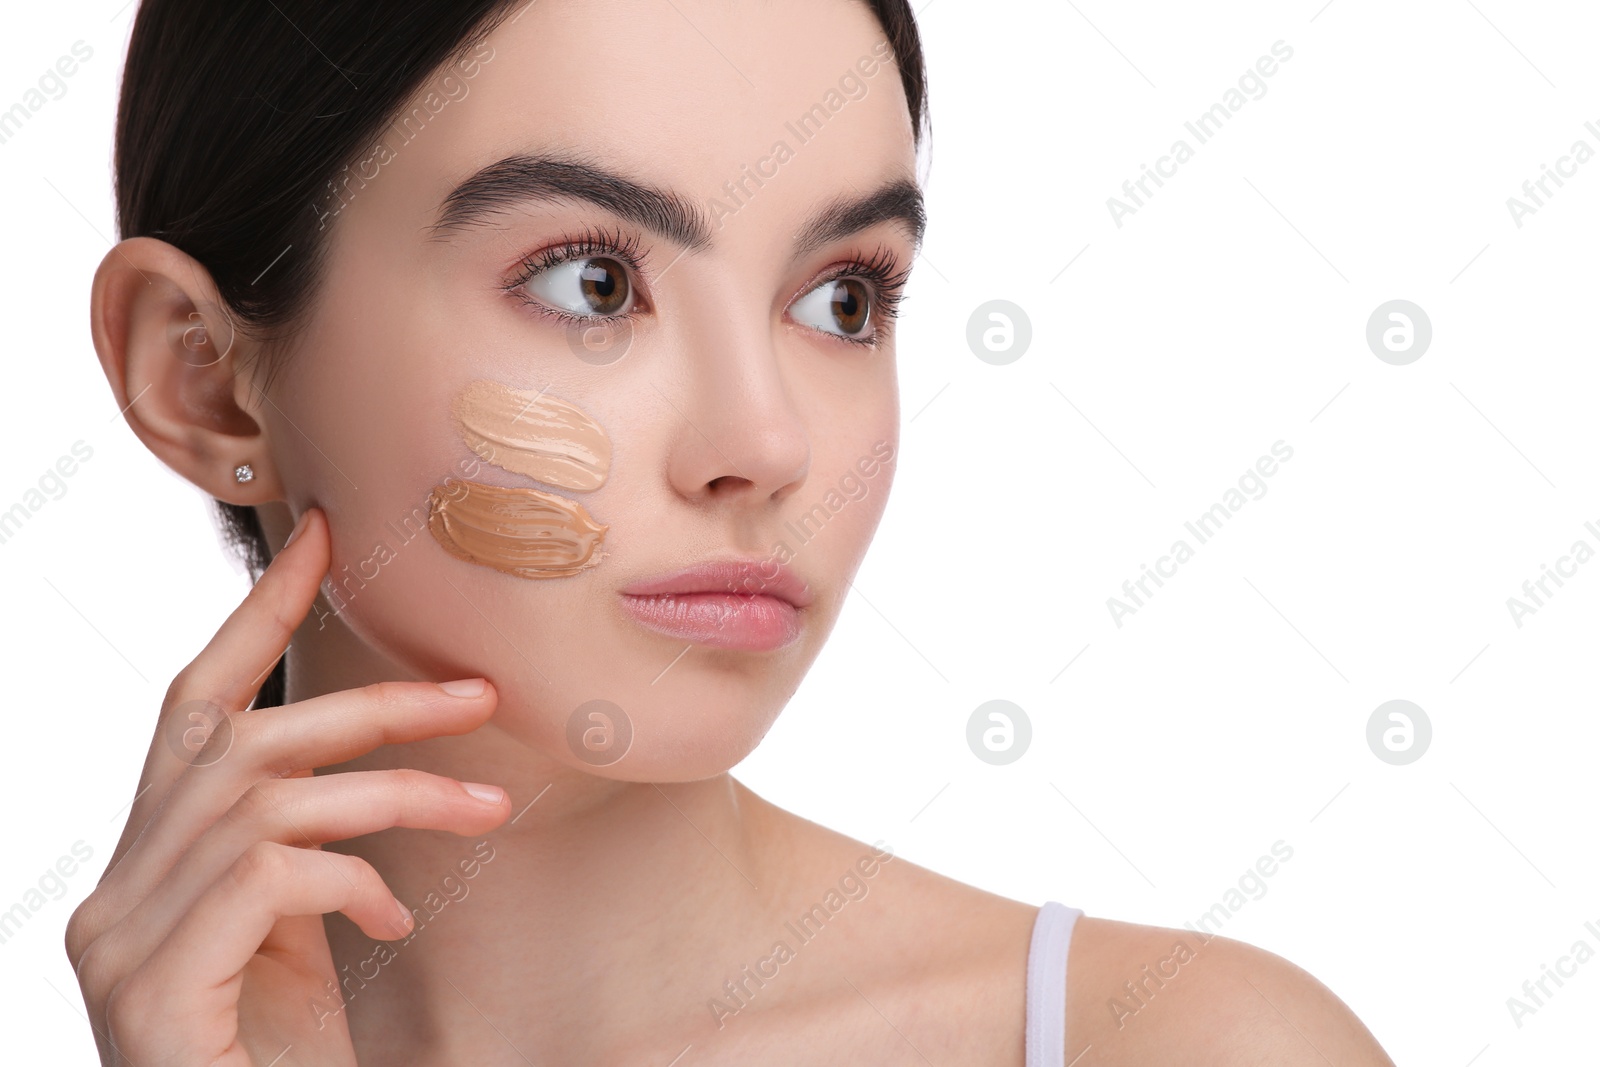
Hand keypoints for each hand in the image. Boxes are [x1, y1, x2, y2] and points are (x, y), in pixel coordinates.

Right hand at [64, 507, 509, 1064]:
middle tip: (477, 691)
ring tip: (486, 804)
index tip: (322, 540)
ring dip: (396, 789)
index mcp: (147, 868)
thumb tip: (373, 766)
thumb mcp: (294, 932)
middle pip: (240, 742)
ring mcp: (122, 944)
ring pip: (270, 800)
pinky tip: (391, 914)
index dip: (255, 617)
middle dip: (369, 703)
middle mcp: (113, 896)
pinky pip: (270, 878)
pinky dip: (350, 879)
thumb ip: (300, 848)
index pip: (189, 711)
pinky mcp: (156, 988)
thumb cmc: (281, 1058)